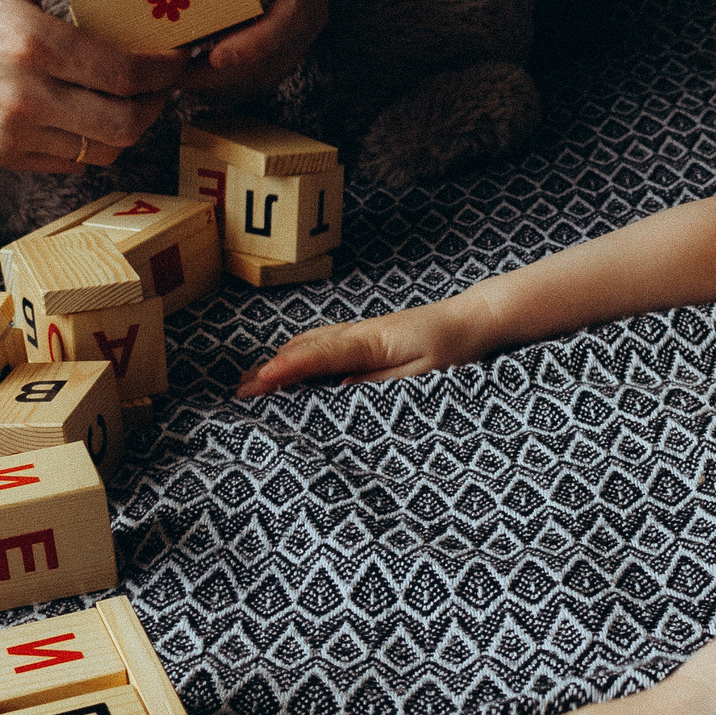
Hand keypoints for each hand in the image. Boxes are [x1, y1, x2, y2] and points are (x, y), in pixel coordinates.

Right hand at [0, 0, 185, 171]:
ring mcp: (9, 135)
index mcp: (31, 44)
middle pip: (123, 125)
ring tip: (133, 95)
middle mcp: (22, 99)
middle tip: (165, 81)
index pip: (126, 75)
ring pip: (100, 152)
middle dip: (158, 105)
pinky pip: (69, 162)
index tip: (179, 56)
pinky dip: (92, 141)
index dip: (165, 71)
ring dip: (129, 127)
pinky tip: (90, 108)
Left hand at [130, 0, 324, 99]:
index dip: (257, 43)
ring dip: (219, 84)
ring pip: (264, 73)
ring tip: (170, 80)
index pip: (292, 14)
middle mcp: (307, 0)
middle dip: (223, 75)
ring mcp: (296, 26)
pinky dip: (222, 83)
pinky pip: (255, 74)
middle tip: (170, 79)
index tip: (215, 56)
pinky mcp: (281, 41)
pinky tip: (184, 77)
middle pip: (274, 57)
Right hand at [235, 293, 500, 396]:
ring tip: (255, 379)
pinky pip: (324, 342)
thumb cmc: (453, 349)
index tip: (256, 385)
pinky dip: (301, 353)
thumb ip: (381, 386)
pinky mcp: (368, 336)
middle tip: (241, 392)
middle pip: (304, 348)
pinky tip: (293, 360)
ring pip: (311, 343)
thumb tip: (340, 394)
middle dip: (272, 368)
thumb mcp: (422, 377)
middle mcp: (359, 332)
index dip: (284, 373)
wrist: (474, 320)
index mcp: (370, 342)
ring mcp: (361, 331)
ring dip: (282, 360)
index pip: (317, 358)